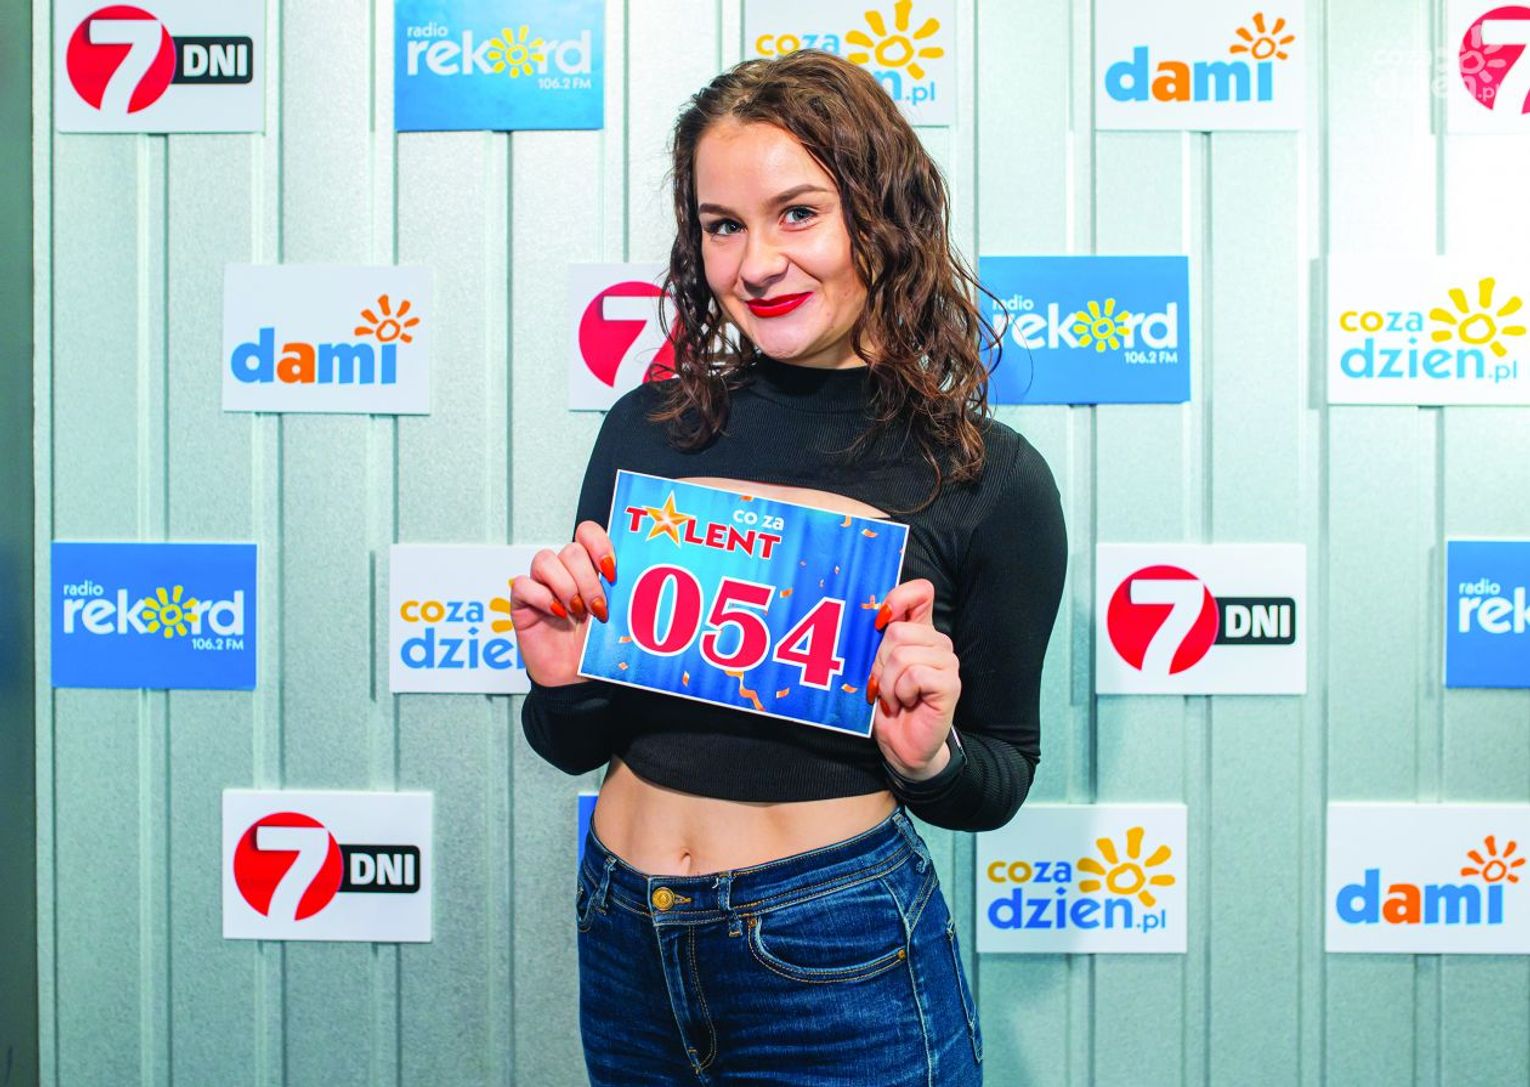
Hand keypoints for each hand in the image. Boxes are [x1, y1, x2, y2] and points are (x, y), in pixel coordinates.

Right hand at [508, 520, 616, 686]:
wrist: (574, 677)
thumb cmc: (594, 646)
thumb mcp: (616, 616)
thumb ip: (621, 593)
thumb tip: (638, 579)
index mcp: (589, 568)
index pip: (588, 532)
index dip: (599, 544)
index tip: (611, 570)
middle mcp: (565, 572)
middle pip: (571, 550)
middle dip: (588, 580)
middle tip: (597, 608)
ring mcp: (542, 585)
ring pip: (545, 560)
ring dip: (566, 587)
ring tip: (577, 612)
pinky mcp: (522, 602)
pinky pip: (523, 584)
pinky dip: (542, 598)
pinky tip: (557, 614)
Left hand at [866, 578, 960, 779]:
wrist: (902, 745)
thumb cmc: (887, 704)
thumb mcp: (875, 666)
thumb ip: (877, 639)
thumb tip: (871, 615)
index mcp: (920, 632)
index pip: (920, 591)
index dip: (898, 598)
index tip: (880, 622)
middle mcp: (937, 643)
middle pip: (899, 631)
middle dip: (879, 662)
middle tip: (882, 684)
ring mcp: (947, 663)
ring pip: (903, 655)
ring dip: (887, 682)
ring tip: (892, 697)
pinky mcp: (950, 684)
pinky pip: (915, 675)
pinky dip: (900, 692)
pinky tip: (905, 703)